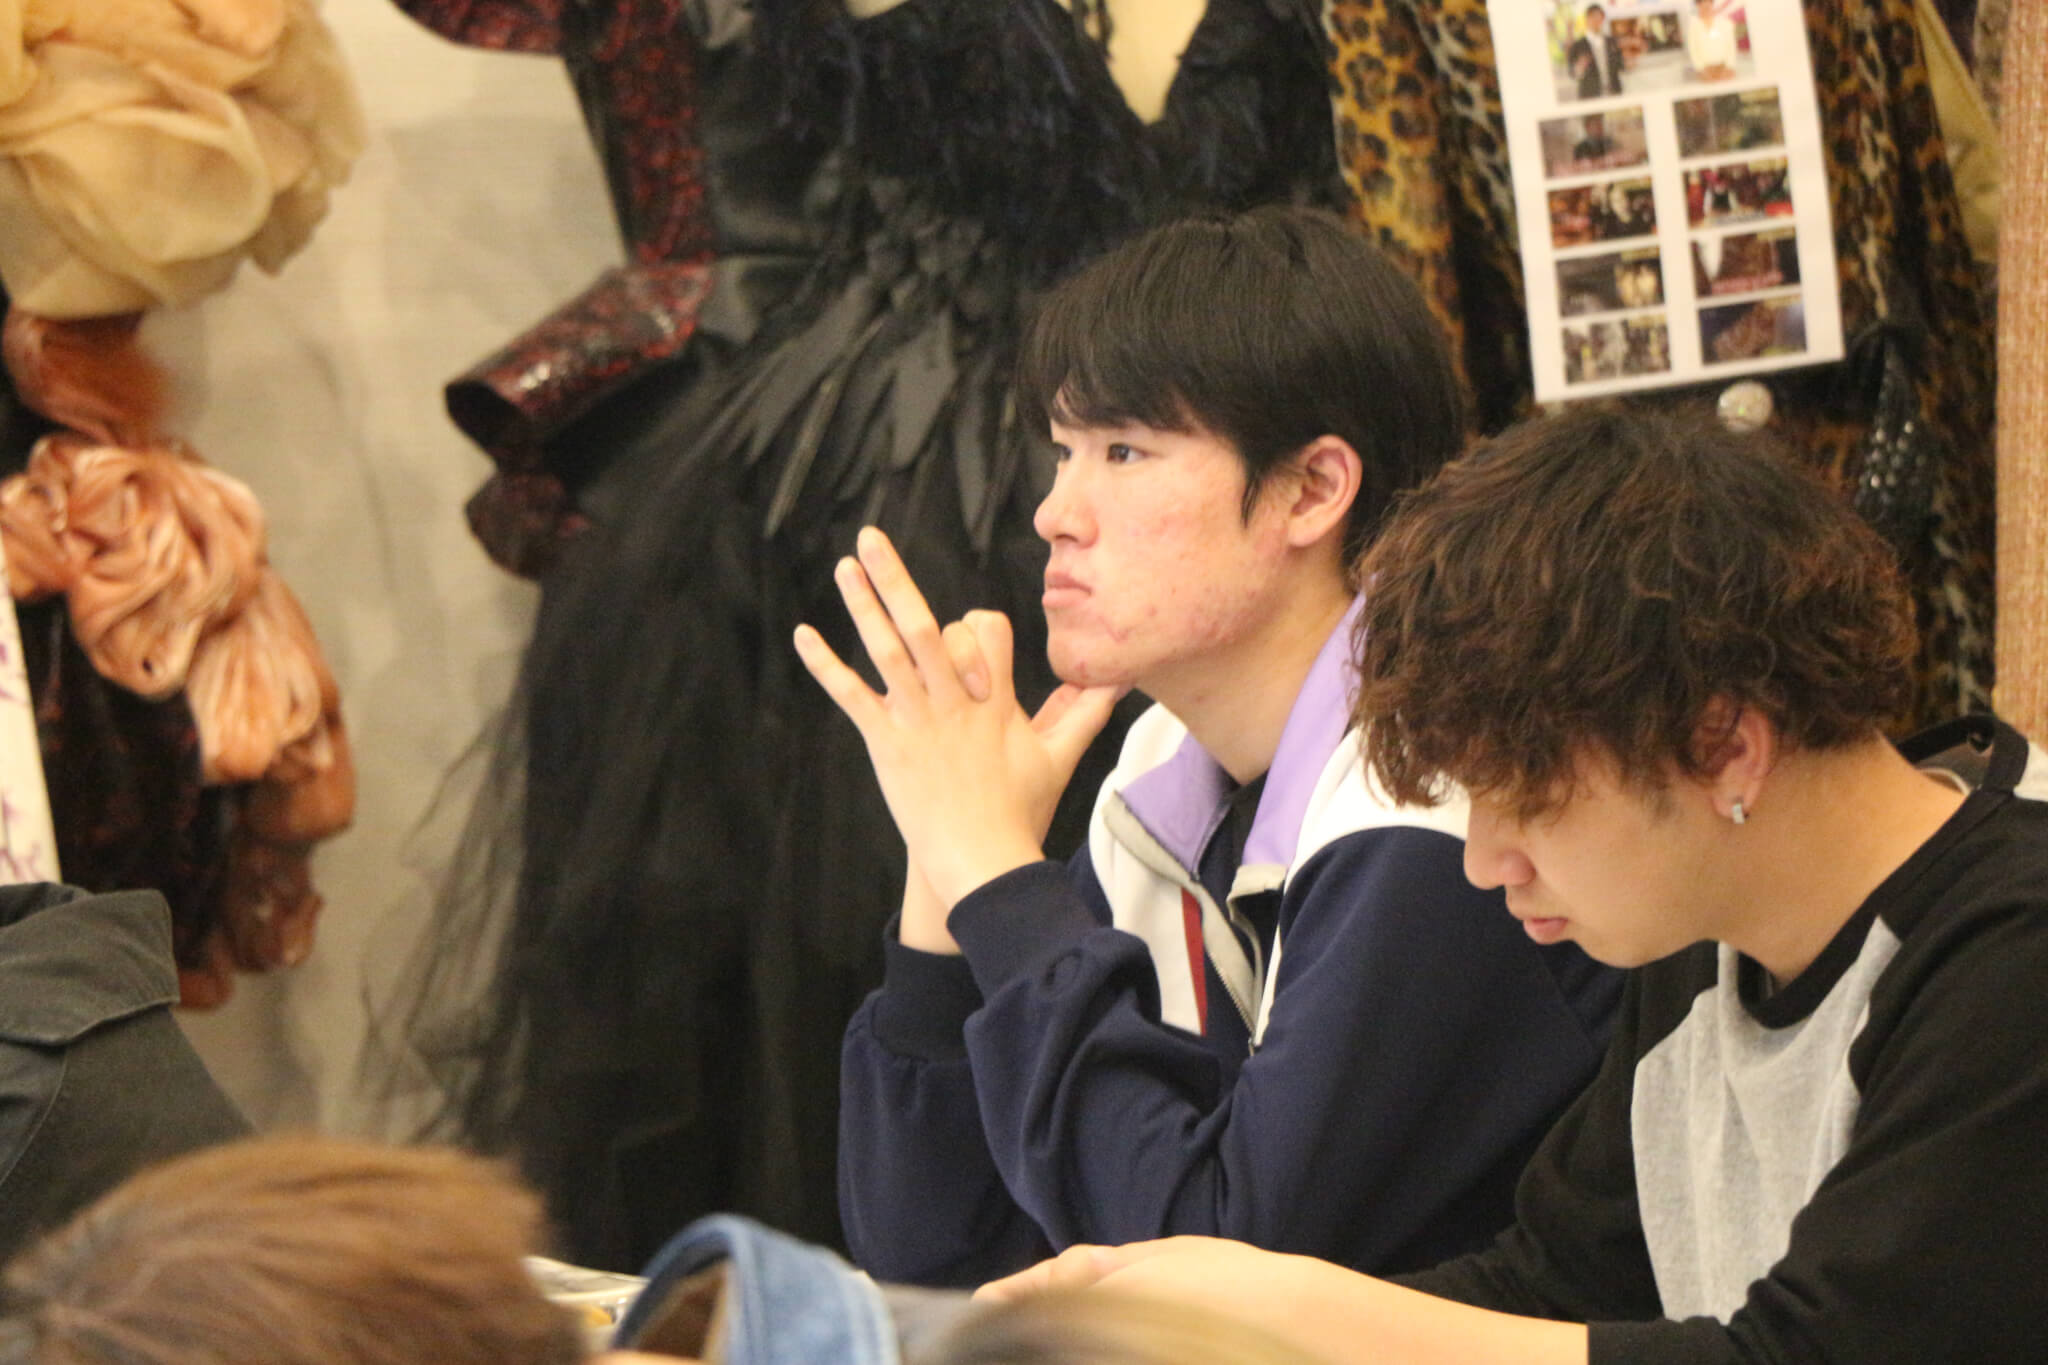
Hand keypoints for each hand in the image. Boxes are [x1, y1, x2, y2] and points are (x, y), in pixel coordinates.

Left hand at [794, 528, 1119, 907]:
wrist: (981, 861)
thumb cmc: (1021, 810)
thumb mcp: (1059, 758)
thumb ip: (1086, 714)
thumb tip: (1120, 683)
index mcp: (994, 701)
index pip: (986, 631)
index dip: (979, 623)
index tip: (975, 630)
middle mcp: (953, 703)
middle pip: (923, 627)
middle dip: (896, 578)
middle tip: (871, 536)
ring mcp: (917, 722)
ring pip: (887, 650)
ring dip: (863, 604)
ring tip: (843, 565)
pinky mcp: (887, 744)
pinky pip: (852, 696)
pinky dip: (826, 665)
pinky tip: (804, 634)